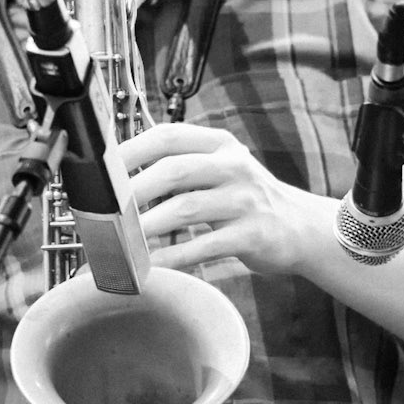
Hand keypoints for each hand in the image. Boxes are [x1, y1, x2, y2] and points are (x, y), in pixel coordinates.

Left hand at [119, 123, 323, 277]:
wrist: (301, 227)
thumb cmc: (247, 199)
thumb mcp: (221, 170)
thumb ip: (181, 168)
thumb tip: (119, 180)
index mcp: (219, 145)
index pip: (168, 136)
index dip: (131, 150)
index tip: (102, 169)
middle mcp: (233, 166)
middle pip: (172, 171)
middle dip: (131, 192)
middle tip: (102, 212)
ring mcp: (244, 200)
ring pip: (185, 208)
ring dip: (146, 227)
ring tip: (117, 241)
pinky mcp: (252, 235)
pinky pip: (203, 246)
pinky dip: (172, 257)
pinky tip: (150, 267)